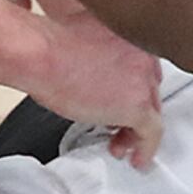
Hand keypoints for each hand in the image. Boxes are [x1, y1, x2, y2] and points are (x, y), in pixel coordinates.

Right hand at [24, 4, 164, 168]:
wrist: (41, 53)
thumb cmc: (47, 44)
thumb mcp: (81, 39)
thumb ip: (97, 53)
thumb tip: (89, 71)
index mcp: (130, 35)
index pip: (142, 66)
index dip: (132, 86)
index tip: (121, 97)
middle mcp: (143, 54)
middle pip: (148, 89)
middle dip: (135, 108)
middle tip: (121, 124)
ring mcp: (142, 80)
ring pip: (151, 111)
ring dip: (137, 130)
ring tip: (122, 144)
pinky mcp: (137, 106)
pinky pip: (151, 133)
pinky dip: (145, 148)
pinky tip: (137, 158)